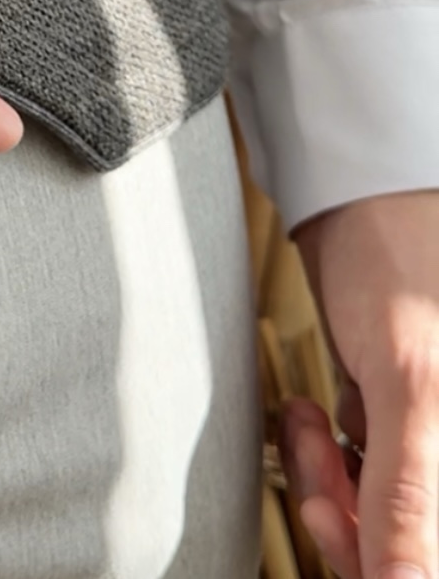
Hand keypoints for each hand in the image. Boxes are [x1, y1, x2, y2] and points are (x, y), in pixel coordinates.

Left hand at [280, 190, 438, 578]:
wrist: (359, 193)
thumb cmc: (401, 256)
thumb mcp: (414, 381)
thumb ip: (414, 495)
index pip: (432, 563)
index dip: (395, 570)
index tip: (344, 534)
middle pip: (415, 551)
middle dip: (357, 527)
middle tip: (319, 477)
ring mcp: (438, 448)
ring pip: (387, 526)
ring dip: (334, 489)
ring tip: (308, 428)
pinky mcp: (406, 434)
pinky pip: (370, 485)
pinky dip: (330, 465)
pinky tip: (311, 417)